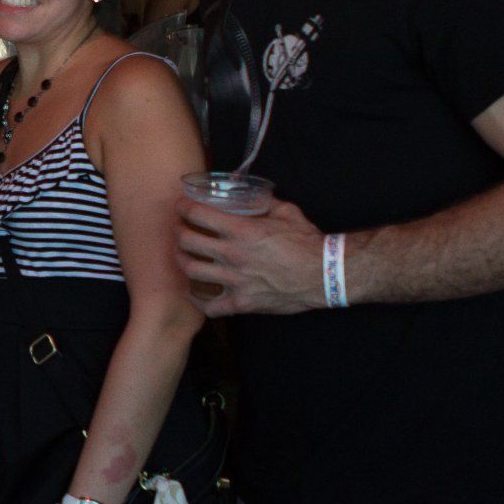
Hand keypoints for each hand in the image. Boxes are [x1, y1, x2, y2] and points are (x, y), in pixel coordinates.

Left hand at [175, 194, 324, 315]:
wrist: (325, 274)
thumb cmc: (307, 242)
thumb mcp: (286, 212)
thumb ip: (265, 203)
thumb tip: (253, 196)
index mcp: (242, 230)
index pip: (198, 214)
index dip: (183, 208)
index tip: (181, 207)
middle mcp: (232, 254)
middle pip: (187, 242)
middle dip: (178, 232)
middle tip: (179, 230)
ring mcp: (235, 281)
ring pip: (191, 271)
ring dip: (182, 261)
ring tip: (182, 256)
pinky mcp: (241, 303)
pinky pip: (209, 307)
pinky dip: (198, 300)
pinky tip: (196, 293)